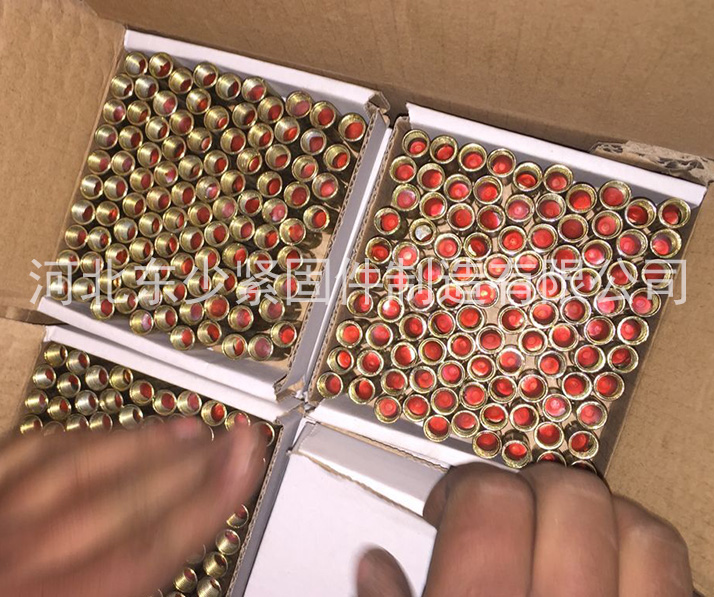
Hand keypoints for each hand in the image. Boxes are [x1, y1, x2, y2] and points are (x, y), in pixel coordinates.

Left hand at [0, 418, 266, 596]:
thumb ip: (114, 588)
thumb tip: (163, 576)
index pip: (147, 545)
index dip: (206, 499)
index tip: (243, 462)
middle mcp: (21, 558)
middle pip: (124, 497)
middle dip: (190, 464)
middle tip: (233, 436)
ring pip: (78, 464)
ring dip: (141, 442)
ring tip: (186, 426)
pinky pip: (24, 453)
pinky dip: (71, 439)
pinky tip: (95, 432)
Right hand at [357, 463, 691, 596]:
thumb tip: (374, 567)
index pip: (489, 500)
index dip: (466, 485)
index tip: (453, 501)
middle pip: (566, 494)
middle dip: (528, 488)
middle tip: (506, 512)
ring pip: (640, 528)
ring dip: (600, 516)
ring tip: (566, 534)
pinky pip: (681, 579)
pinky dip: (649, 560)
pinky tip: (614, 577)